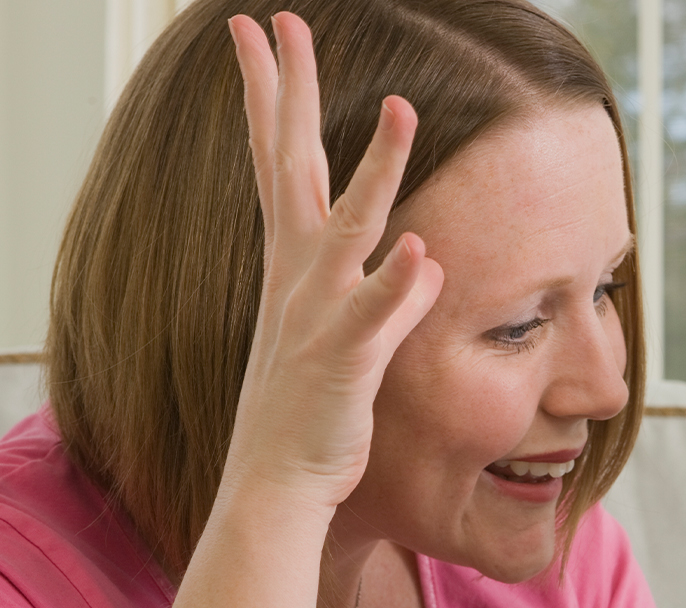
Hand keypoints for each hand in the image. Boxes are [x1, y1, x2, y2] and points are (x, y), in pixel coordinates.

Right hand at [223, 13, 443, 506]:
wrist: (277, 484)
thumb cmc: (312, 412)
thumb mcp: (357, 341)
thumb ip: (393, 295)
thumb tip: (428, 262)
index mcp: (293, 263)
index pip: (279, 160)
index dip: (270, 95)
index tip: (257, 36)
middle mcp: (297, 274)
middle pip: (291, 163)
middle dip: (288, 89)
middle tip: (280, 21)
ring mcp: (317, 312)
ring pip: (348, 225)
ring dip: (376, 168)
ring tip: (402, 109)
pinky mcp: (343, 358)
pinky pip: (374, 314)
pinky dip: (394, 283)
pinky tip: (419, 250)